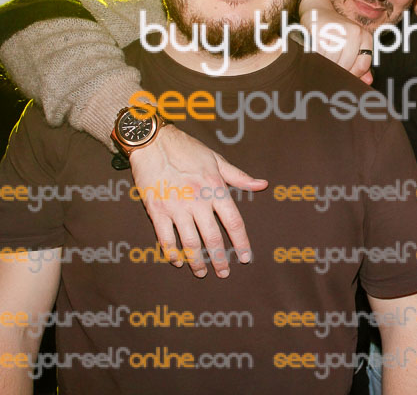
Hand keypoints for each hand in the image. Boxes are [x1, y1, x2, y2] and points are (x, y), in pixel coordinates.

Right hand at [128, 125, 267, 277]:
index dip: (241, 243)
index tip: (244, 258)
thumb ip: (239, 177)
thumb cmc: (187, 149)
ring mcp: (176, 207)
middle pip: (213, 238)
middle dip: (220, 259)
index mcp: (215, 188)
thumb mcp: (217, 160)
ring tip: (202, 272)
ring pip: (190, 242)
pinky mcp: (156, 210)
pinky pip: (165, 238)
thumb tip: (263, 185)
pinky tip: (178, 261)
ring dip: (197, 261)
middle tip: (224, 272)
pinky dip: (172, 253)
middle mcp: (198, 200)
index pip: (234, 222)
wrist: (153, 142)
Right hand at [299, 8, 373, 83]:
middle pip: (346, 65)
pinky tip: (315, 57)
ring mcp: (338, 31)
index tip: (344, 77)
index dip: (353, 75)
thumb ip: (361, 63)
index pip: (362, 65)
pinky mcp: (321, 31)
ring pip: (332, 62)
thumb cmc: (337, 31)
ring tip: (322, 64)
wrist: (320, 11)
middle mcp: (354, 32)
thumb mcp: (353, 44)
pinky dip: (316, 60)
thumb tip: (367, 81)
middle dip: (337, 72)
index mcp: (365, 37)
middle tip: (330, 72)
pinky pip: (319, 55)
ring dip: (326, 67)